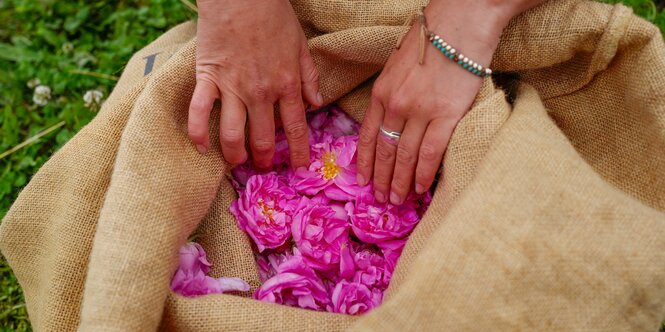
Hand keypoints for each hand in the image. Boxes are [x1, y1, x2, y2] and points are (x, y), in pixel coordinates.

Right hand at [188, 0, 322, 168]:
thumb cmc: (273, 16)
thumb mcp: (300, 45)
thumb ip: (309, 77)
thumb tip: (317, 103)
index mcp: (286, 84)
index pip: (296, 128)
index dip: (299, 152)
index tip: (299, 167)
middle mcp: (260, 93)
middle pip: (263, 138)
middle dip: (265, 159)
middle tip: (263, 166)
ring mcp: (232, 88)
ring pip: (233, 134)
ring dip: (235, 154)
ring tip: (238, 161)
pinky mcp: (208, 78)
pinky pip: (200, 113)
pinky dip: (198, 134)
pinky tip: (202, 148)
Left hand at [356, 0, 515, 204]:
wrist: (461, 21)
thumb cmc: (432, 40)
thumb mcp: (398, 65)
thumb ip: (392, 92)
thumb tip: (392, 120)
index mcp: (381, 92)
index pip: (369, 136)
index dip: (366, 162)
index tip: (364, 180)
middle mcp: (396, 104)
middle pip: (385, 151)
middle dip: (381, 179)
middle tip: (381, 199)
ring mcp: (420, 111)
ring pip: (404, 157)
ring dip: (400, 183)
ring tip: (398, 200)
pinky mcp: (446, 115)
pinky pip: (430, 153)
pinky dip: (423, 175)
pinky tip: (421, 189)